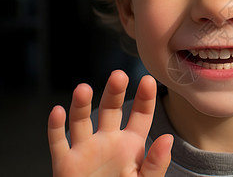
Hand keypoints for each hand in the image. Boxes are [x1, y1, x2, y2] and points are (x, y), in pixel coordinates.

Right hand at [48, 70, 172, 176]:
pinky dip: (56, 128)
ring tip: (83, 89)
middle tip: (119, 76)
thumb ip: (156, 163)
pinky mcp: (65, 164)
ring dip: (81, 104)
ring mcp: (86, 150)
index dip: (145, 98)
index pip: (140, 115)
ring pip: (81, 121)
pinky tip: (58, 112)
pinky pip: (58, 143)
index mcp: (131, 144)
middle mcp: (108, 141)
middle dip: (114, 92)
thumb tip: (168, 138)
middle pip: (111, 110)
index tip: (149, 81)